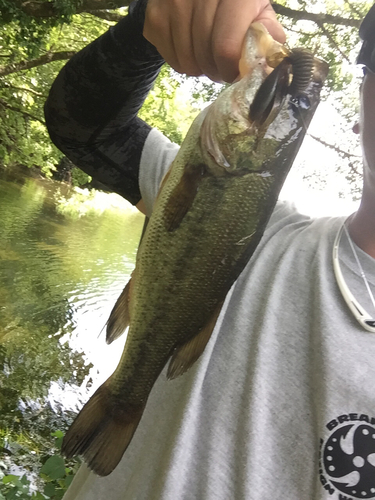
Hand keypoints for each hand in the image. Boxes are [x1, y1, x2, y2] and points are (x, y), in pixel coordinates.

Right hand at [143, 0, 285, 82]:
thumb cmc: (233, 1)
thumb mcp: (256, 6)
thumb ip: (267, 31)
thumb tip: (272, 57)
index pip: (225, 47)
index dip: (230, 68)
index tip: (233, 71)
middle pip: (205, 57)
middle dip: (215, 70)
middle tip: (220, 65)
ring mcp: (172, 3)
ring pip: (186, 62)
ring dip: (199, 68)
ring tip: (206, 56)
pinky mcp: (154, 16)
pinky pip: (171, 59)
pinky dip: (182, 62)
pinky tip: (190, 48)